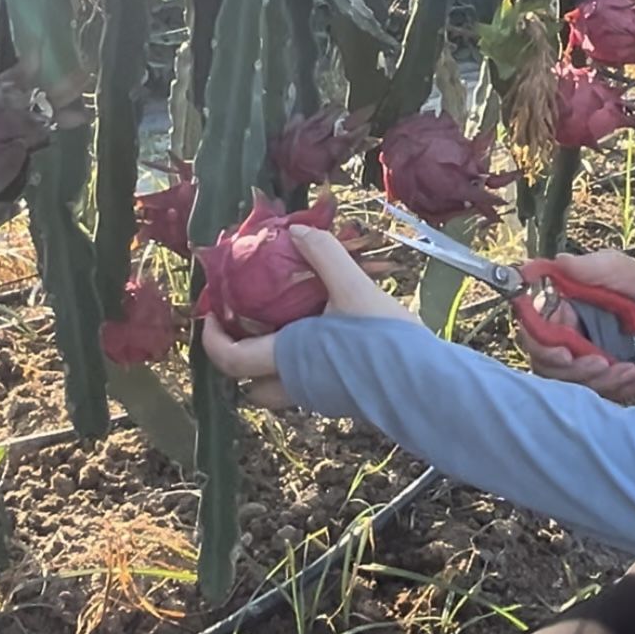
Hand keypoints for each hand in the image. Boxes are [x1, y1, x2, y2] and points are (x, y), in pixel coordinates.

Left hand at [202, 223, 420, 408]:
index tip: (209, 318)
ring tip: (289, 330)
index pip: (231, 360)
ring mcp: (320, 396)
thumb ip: (324, 255)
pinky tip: (327, 341)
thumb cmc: (382, 339)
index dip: (212, 340)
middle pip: (251, 386)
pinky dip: (302, 367)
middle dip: (243, 361)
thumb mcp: (354, 288)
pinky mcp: (343, 400)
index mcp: (289, 357)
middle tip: (248, 330)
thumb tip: (297, 232)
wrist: (425, 385)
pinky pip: (308, 387)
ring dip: (273, 365)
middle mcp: (297, 383)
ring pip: (280, 389)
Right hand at [519, 250, 634, 404]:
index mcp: (557, 312)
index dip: (545, 349)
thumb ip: (586, 267)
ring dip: (601, 383)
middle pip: (550, 368)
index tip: (567, 354)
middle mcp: (563, 339)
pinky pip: (601, 396)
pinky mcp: (600, 379)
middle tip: (604, 364)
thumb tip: (559, 261)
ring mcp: (581, 361)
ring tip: (630, 370)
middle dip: (577, 371)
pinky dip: (620, 392)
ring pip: (575, 386)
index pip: (534, 336)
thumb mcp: (613, 268)